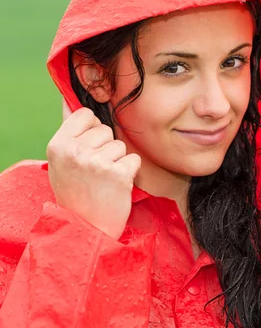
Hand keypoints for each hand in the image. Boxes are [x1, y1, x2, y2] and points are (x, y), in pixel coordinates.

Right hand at [46, 100, 140, 238]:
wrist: (87, 228)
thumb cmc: (76, 192)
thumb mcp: (62, 162)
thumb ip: (69, 131)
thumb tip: (69, 99)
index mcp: (58, 145)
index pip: (85, 114)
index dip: (92, 129)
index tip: (88, 147)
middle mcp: (75, 151)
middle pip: (105, 130)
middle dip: (105, 148)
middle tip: (95, 171)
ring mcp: (97, 162)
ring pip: (121, 145)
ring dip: (118, 161)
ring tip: (104, 180)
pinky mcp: (119, 174)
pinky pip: (134, 158)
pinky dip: (130, 171)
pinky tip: (117, 185)